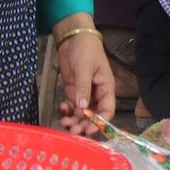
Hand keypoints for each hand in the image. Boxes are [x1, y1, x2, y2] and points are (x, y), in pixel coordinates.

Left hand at [53, 17, 118, 133]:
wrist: (73, 38)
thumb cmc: (86, 50)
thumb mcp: (85, 67)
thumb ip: (84, 87)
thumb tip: (83, 107)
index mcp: (106, 87)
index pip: (107, 109)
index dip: (100, 122)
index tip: (89, 129)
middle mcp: (96, 94)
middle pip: (92, 115)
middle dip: (83, 124)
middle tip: (72, 130)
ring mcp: (84, 94)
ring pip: (81, 113)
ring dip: (73, 120)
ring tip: (64, 123)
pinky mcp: (73, 92)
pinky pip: (71, 107)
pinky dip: (66, 111)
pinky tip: (62, 109)